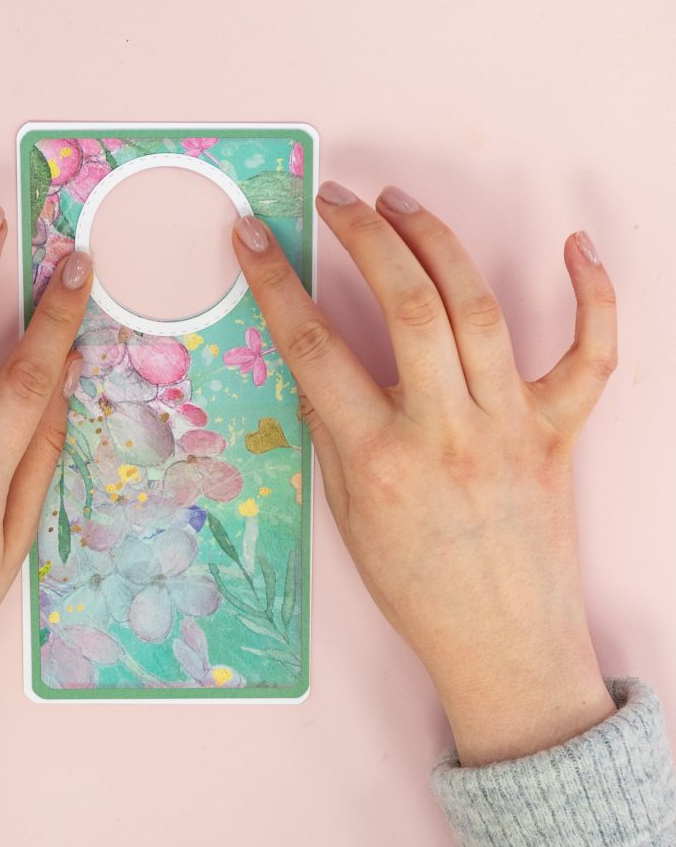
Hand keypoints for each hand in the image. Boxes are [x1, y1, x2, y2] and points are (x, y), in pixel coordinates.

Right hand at [232, 182, 617, 765]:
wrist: (503, 646)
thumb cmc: (418, 591)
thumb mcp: (351, 518)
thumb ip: (334, 435)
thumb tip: (316, 367)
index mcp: (380, 460)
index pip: (313, 350)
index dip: (275, 284)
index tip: (253, 239)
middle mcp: (446, 433)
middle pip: (404, 306)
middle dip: (363, 236)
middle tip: (335, 200)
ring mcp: (510, 427)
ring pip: (477, 309)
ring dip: (436, 243)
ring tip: (399, 204)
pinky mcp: (560, 432)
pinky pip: (592, 355)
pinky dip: (593, 296)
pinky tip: (576, 247)